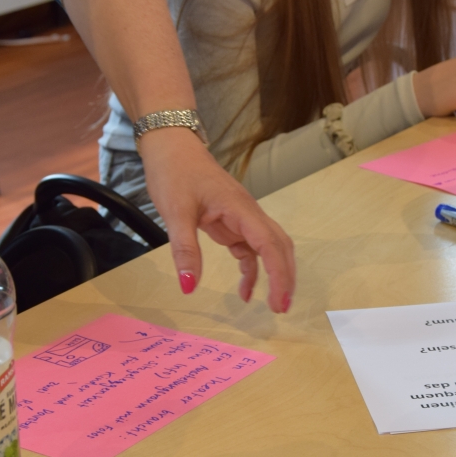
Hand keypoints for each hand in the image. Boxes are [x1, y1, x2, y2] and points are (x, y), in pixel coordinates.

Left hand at [139, 127, 295, 311]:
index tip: (279, 300)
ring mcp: (242, 218)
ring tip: (271, 303)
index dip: (279, 274)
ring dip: (274, 274)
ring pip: (269, 248)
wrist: (171, 148)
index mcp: (240, 208)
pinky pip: (249, 249)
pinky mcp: (232, 222)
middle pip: (279, 246)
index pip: (270, 244)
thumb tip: (189, 286)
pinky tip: (245, 290)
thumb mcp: (175, 213)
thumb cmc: (175, 173)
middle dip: (285, 277)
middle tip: (281, 307)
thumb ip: (185, 250)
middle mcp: (248, 213)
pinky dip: (252, 269)